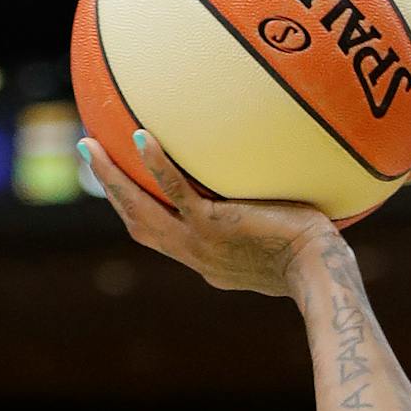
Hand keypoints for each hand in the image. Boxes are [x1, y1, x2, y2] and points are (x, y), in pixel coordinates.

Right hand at [82, 133, 339, 297]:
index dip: (138, 212)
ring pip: (141, 209)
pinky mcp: (214, 225)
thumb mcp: (282, 250)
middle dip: (111, 191)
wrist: (320, 274)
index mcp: (207, 261)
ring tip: (90, 146)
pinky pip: (176, 190)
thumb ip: (269, 231)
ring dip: (111, 179)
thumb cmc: (315, 260)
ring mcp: (200, 241)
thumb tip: (280, 205)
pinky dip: (156, 165)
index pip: (161, 236)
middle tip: (90, 158)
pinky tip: (141, 136)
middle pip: (137, 222)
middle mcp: (195, 254)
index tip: (124, 190)